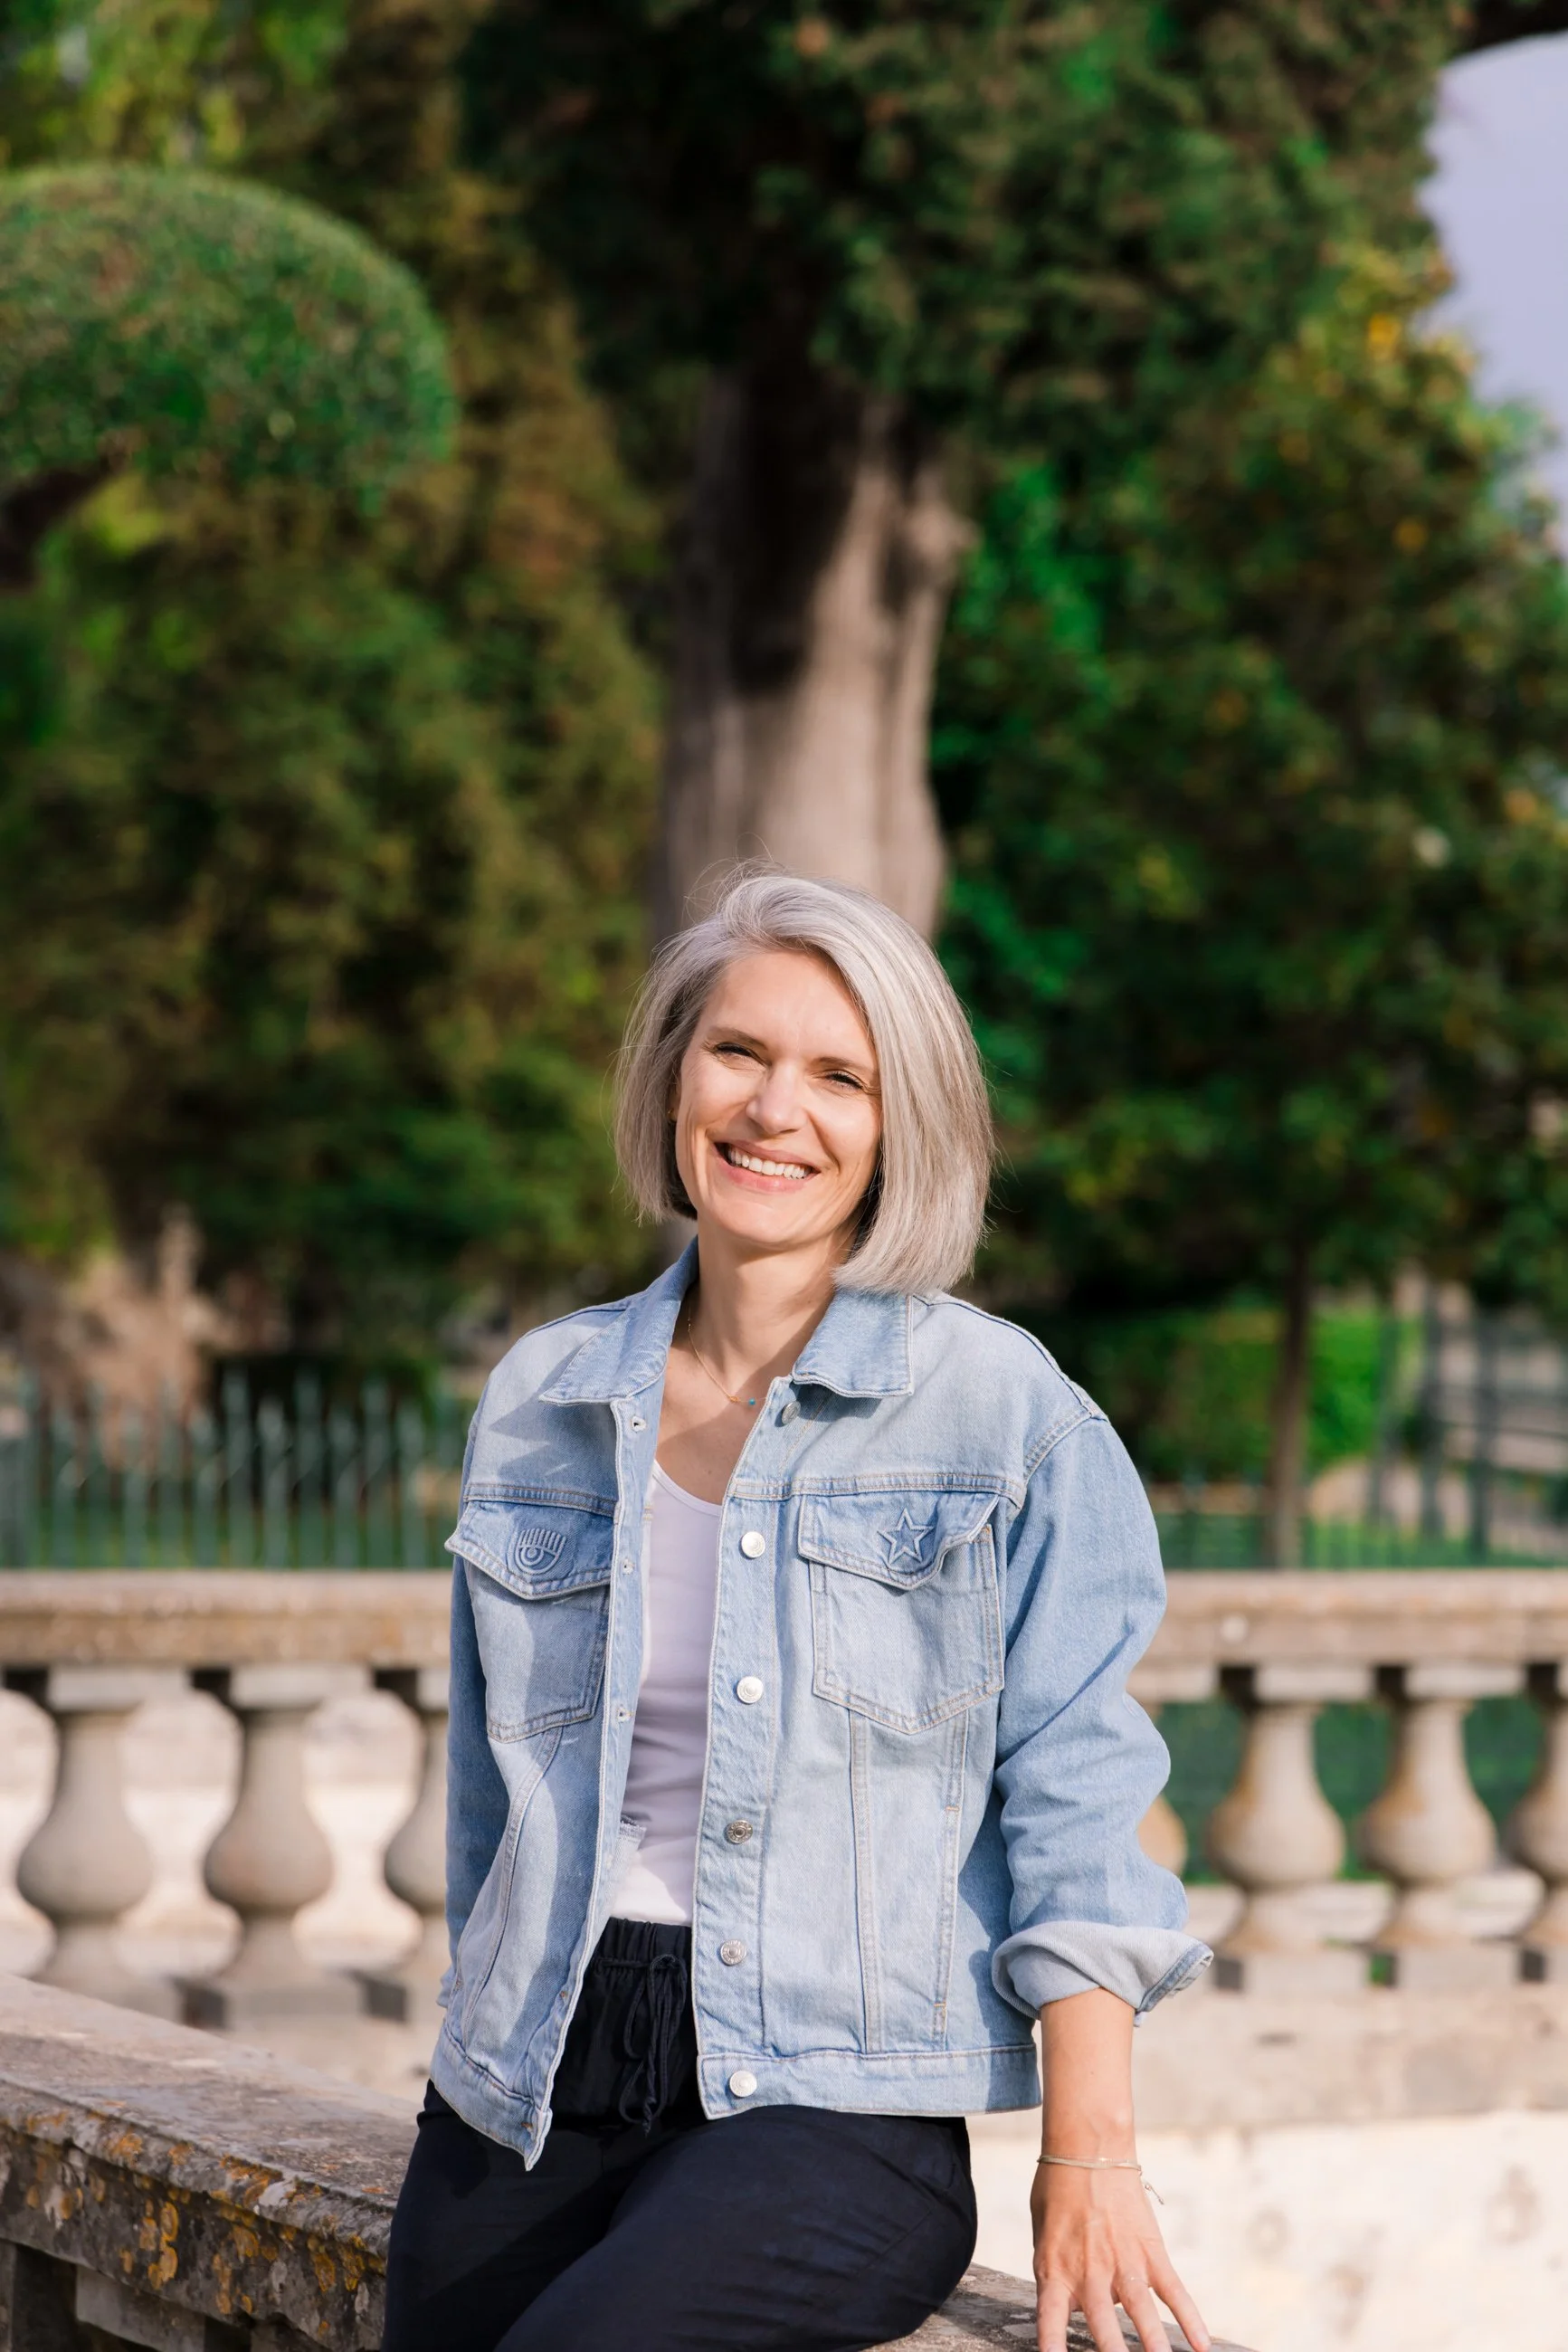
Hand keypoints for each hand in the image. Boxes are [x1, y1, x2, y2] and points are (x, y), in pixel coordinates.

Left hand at [1031, 2159, 1210, 2351]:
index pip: (1050, 2320)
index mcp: (1055, 2269)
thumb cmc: (1057, 2191)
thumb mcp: (1044, 2235)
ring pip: (1141, 2311)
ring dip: (1153, 2342)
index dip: (1053, 2347)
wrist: (1087, 2148)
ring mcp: (1123, 2262)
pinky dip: (1189, 2318)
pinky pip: (1173, 2290)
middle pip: (1102, 2323)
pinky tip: (1202, 2344)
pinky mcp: (1150, 2251)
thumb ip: (1057, 2274)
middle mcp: (1089, 2272)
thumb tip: (1074, 2308)